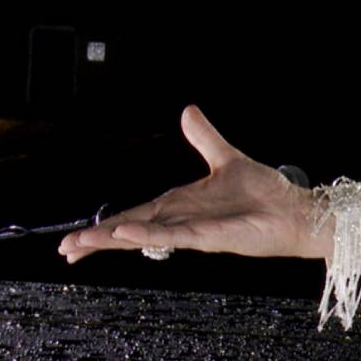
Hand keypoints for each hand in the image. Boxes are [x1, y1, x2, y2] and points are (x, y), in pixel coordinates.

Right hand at [58, 106, 332, 263]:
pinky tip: (127, 235)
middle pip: (130, 230)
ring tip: (81, 245)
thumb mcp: (226, 158)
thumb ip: (204, 137)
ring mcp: (194, 231)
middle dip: (98, 240)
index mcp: (180, 205)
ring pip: (145, 235)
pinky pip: (174, 236)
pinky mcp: (211, 237)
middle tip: (65, 250)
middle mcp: (182, 221)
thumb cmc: (265, 193)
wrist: (296, 211)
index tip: (76, 239)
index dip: (106, 226)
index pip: (133, 216)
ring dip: (113, 239)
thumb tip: (187, 111)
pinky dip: (150, 234)